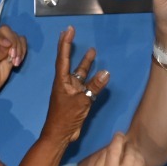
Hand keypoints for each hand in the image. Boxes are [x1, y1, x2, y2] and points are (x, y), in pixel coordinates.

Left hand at [0, 25, 27, 99]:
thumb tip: (8, 44)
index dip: (4, 37)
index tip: (8, 46)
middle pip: (9, 32)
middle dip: (14, 43)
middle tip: (13, 56)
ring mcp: (5, 46)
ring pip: (17, 38)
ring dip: (19, 49)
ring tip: (15, 62)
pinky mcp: (13, 53)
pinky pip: (22, 46)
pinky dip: (23, 52)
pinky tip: (17, 62)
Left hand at [40, 26, 108, 145]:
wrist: (59, 135)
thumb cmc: (65, 117)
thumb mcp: (82, 102)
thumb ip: (94, 87)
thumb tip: (106, 72)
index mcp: (61, 81)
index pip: (63, 58)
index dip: (65, 43)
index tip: (68, 30)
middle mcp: (65, 83)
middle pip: (68, 61)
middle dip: (70, 47)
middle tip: (72, 33)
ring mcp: (71, 91)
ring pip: (79, 73)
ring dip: (85, 63)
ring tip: (92, 51)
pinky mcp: (76, 99)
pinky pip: (85, 85)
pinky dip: (91, 78)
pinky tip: (99, 74)